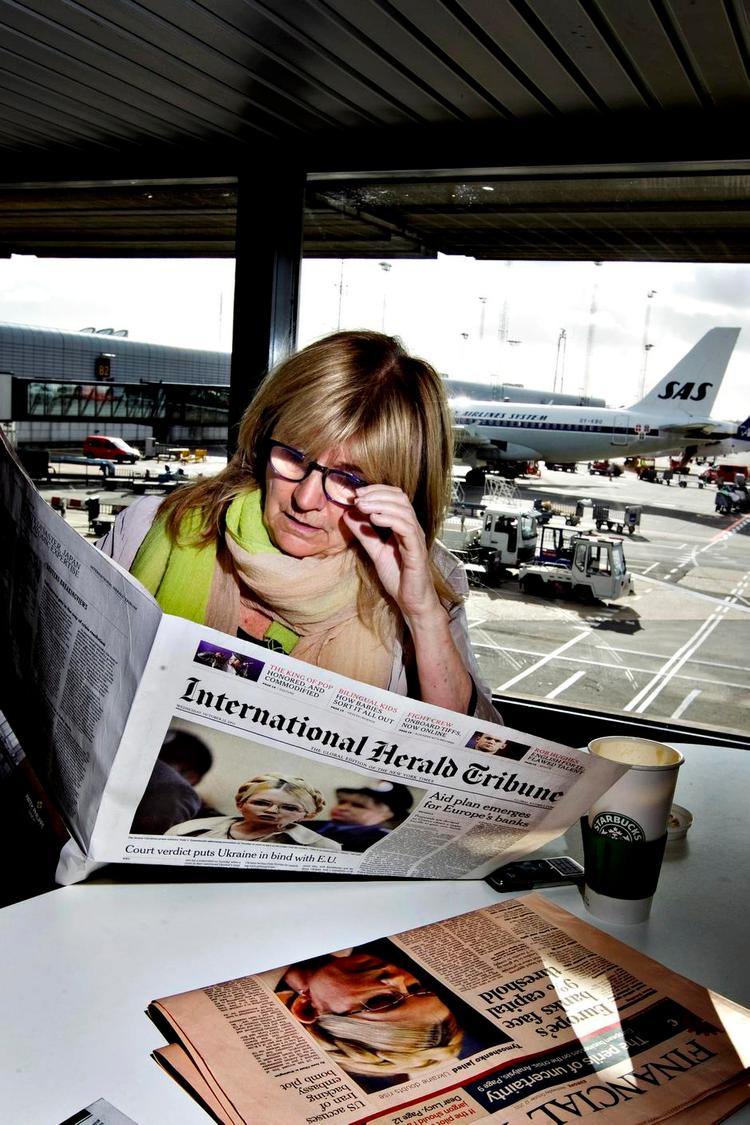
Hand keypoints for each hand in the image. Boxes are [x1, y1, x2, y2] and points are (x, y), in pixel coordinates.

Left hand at [342, 485, 442, 626]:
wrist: (411, 601)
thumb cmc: (399, 577)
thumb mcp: (375, 551)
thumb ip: (364, 534)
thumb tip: (348, 515)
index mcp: (404, 526)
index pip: (395, 497)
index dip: (376, 491)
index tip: (357, 494)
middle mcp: (413, 528)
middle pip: (400, 499)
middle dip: (377, 494)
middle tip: (357, 498)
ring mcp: (416, 539)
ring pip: (403, 510)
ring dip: (380, 504)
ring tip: (362, 506)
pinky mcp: (417, 551)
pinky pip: (407, 529)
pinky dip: (390, 520)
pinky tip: (374, 519)